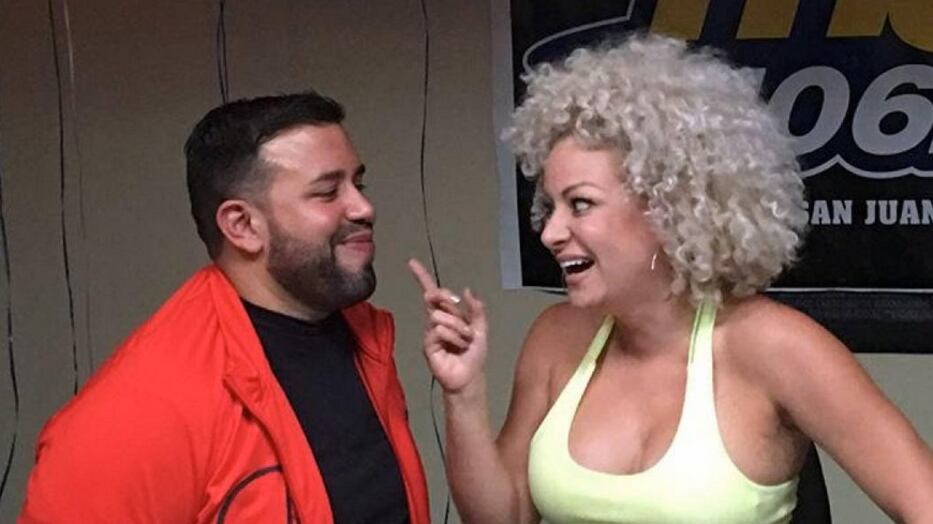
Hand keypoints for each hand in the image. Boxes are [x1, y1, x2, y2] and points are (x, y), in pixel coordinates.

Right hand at [408, 258, 488, 393]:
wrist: (470, 377)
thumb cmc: (473, 355)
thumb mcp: (481, 328)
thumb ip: (477, 309)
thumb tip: (468, 290)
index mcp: (448, 314)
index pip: (433, 292)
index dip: (422, 277)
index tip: (412, 263)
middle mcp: (436, 320)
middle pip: (435, 298)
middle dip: (448, 302)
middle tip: (461, 315)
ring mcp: (431, 332)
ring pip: (441, 316)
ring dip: (459, 328)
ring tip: (465, 341)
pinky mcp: (428, 345)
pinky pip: (439, 330)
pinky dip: (454, 337)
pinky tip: (458, 346)